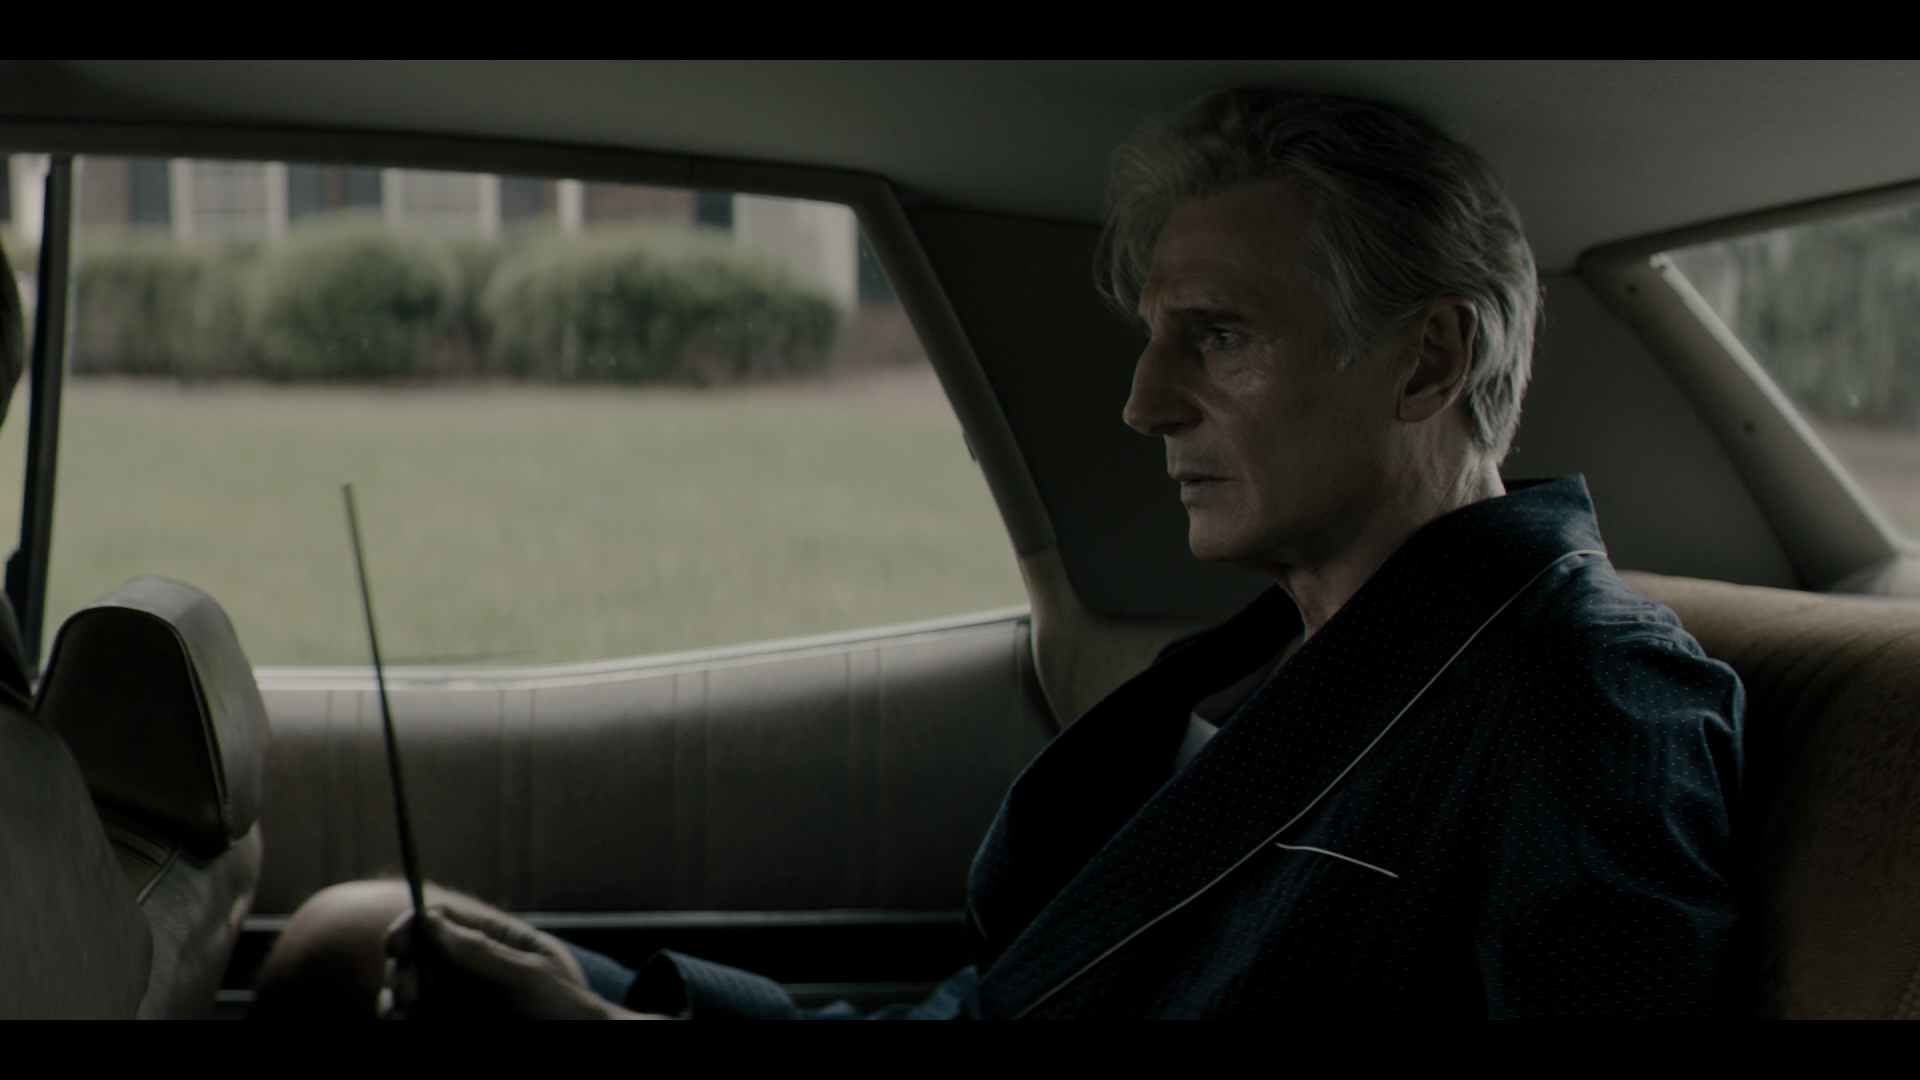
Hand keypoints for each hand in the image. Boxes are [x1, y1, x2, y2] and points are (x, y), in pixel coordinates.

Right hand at [379, 904, 650, 1018]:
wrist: (579, 1042)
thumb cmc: (564, 1007)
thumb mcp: (525, 976)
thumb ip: (478, 951)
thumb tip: (429, 920)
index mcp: (490, 938)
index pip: (440, 920)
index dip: (411, 927)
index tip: (396, 945)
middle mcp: (467, 964)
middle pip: (417, 956)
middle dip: (403, 971)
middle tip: (406, 994)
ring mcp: (457, 995)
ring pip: (410, 991)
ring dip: (395, 1000)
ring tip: (397, 1016)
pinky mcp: (449, 1022)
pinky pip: (416, 1019)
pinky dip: (403, 1021)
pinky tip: (402, 1026)